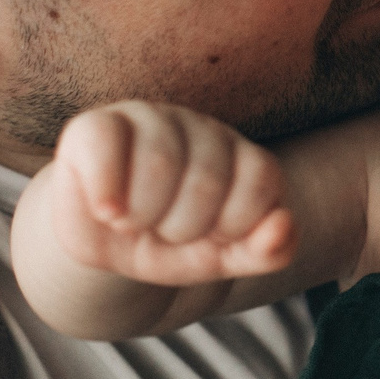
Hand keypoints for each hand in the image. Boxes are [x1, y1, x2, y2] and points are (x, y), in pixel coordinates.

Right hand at [35, 100, 296, 287]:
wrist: (105, 249)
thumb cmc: (171, 245)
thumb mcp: (222, 258)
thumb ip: (267, 250)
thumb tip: (284, 224)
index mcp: (240, 154)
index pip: (260, 179)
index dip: (234, 225)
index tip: (210, 236)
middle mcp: (199, 127)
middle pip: (207, 177)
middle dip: (184, 228)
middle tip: (164, 232)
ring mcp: (147, 119)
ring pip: (160, 160)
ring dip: (145, 215)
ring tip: (133, 223)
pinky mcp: (95, 126)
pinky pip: (105, 142)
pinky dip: (107, 189)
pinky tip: (108, 211)